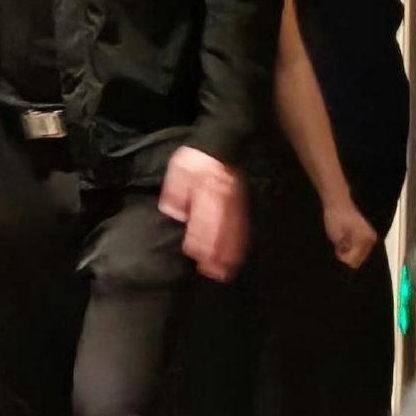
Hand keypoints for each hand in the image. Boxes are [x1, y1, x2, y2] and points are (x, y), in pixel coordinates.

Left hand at [159, 147, 248, 282]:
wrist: (221, 143)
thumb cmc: (195, 160)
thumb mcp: (180, 168)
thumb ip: (176, 190)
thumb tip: (173, 211)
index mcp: (207, 188)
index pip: (204, 215)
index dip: (200, 235)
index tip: (194, 253)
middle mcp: (223, 197)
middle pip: (221, 227)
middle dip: (216, 250)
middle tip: (210, 271)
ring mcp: (235, 201)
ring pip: (234, 229)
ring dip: (229, 252)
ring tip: (223, 271)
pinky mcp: (241, 204)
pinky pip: (242, 225)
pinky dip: (239, 243)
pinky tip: (235, 256)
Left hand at [324, 201, 377, 269]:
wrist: (338, 202)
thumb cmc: (336, 218)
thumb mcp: (336, 236)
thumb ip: (343, 251)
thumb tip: (346, 261)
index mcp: (365, 240)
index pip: (353, 261)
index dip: (342, 257)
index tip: (337, 247)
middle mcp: (371, 240)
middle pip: (357, 261)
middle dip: (347, 255)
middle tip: (339, 244)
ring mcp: (371, 238)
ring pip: (359, 256)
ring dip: (349, 252)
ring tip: (343, 240)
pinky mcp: (367, 236)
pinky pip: (360, 250)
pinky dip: (352, 247)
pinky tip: (347, 238)